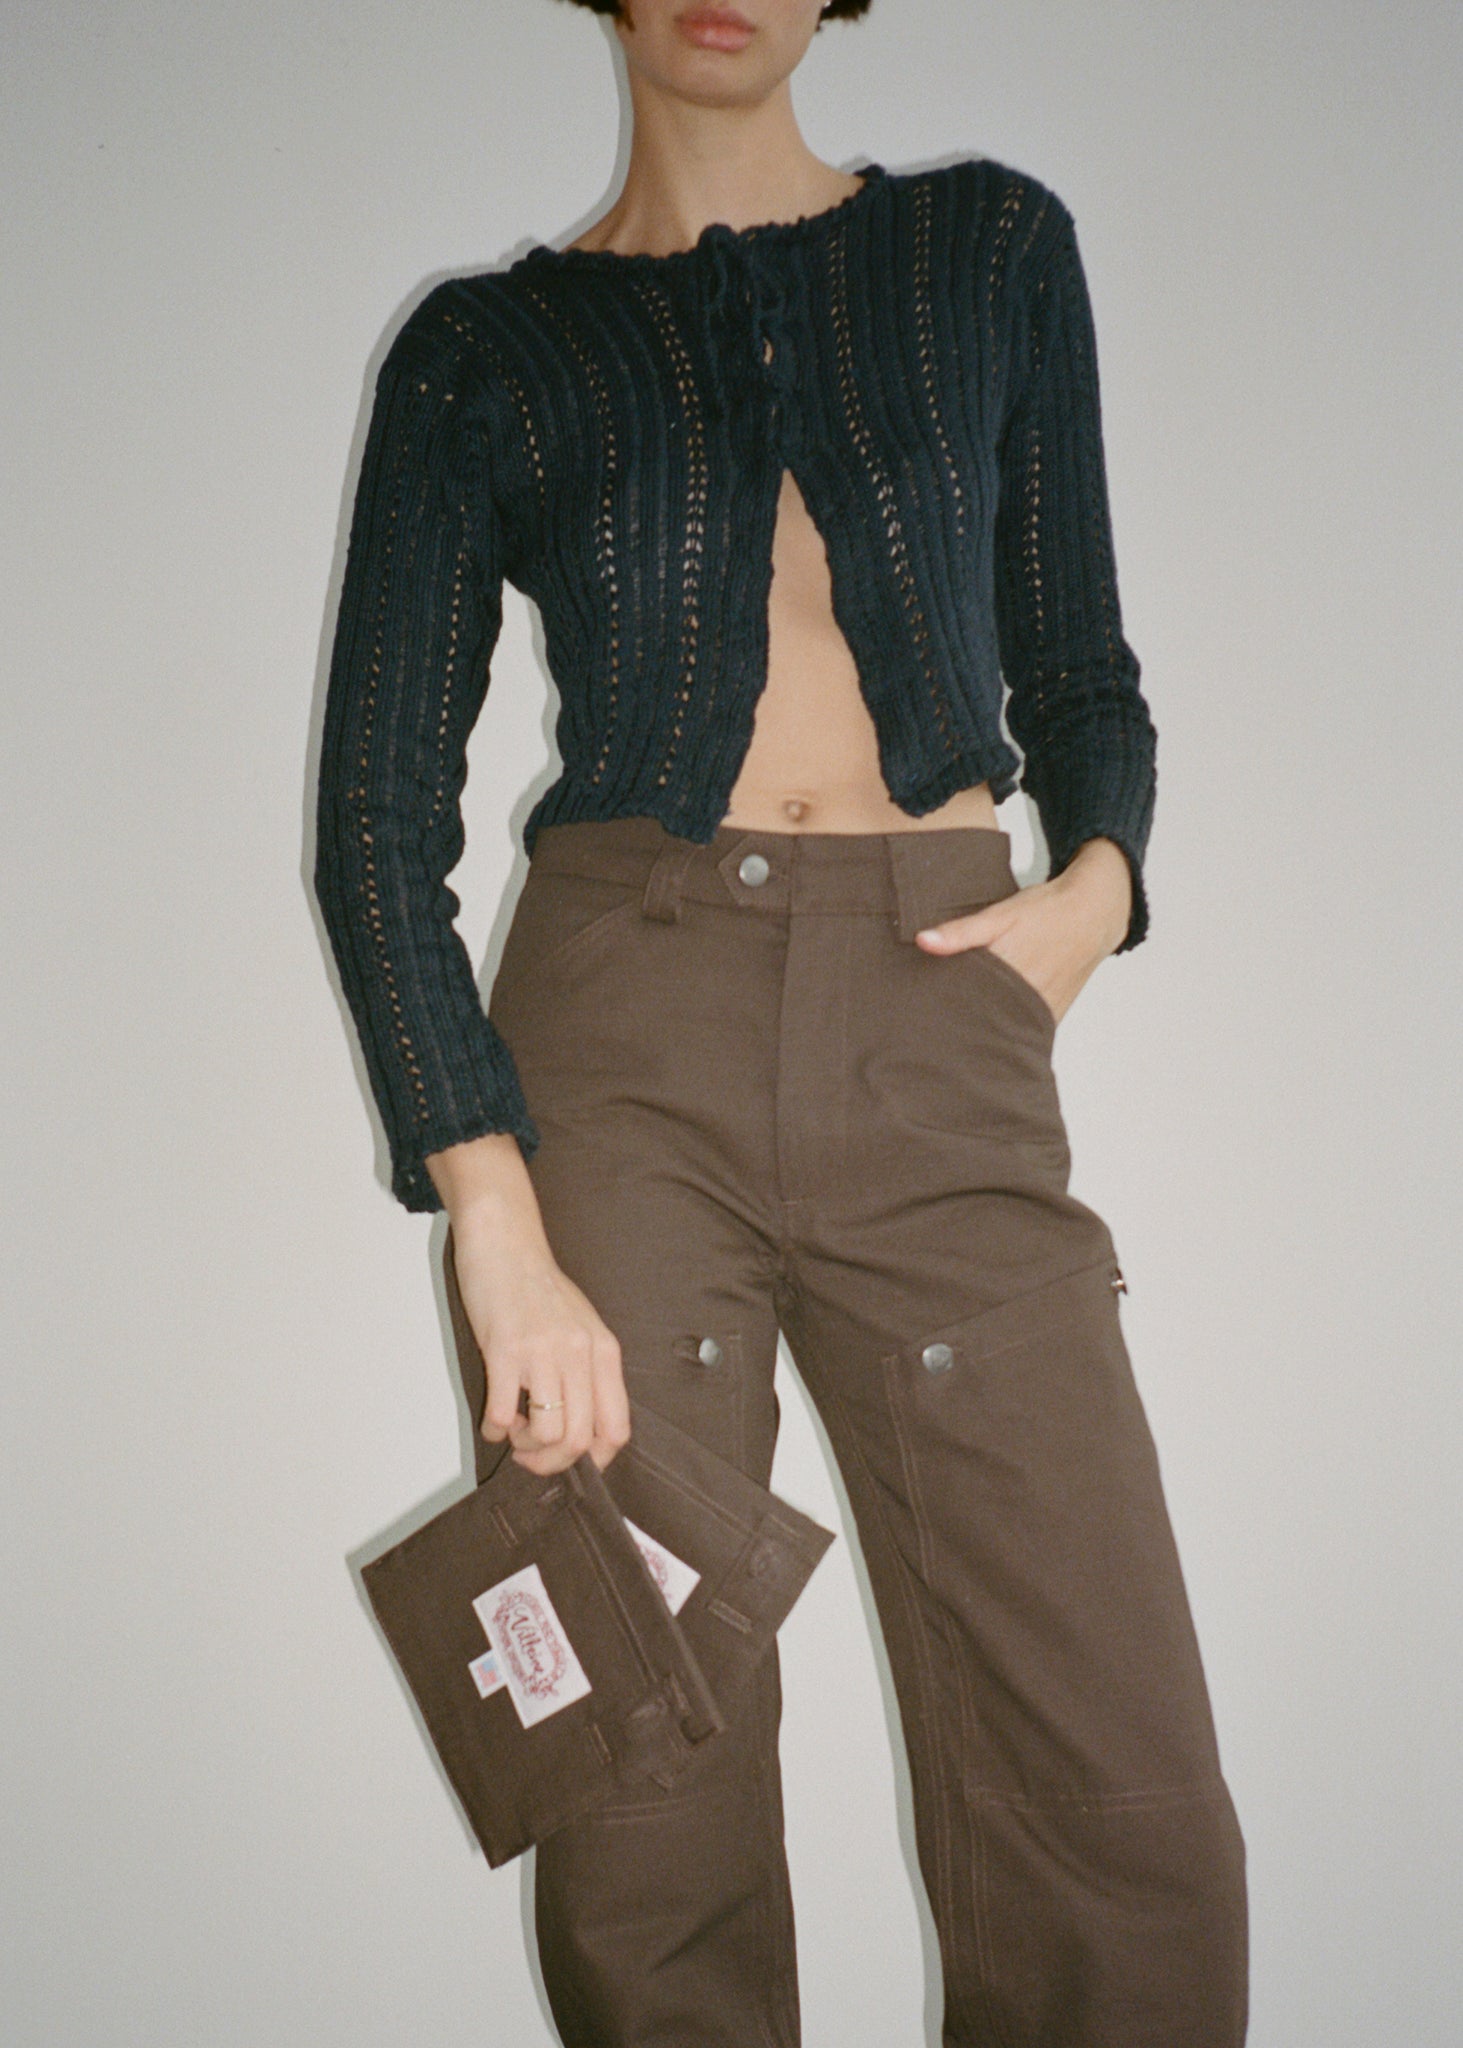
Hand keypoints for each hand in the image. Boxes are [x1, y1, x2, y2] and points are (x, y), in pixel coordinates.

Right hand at [451, 1222, 631, 1476]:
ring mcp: (543, 1353)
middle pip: (581, 1440)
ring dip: (525, 1446)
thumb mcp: (583, 1329)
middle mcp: (580, 1355)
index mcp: (604, 1353)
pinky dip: (495, 1429)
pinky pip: (503, 1413)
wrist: (506, 1246)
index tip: (571, 1461)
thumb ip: (589, 1373)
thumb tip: (583, 1429)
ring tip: (514, 1430)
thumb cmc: (541, 1289)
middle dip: (552, 1462)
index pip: (617, 1428)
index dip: (595, 1460)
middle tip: (532, 1455)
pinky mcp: (504, 1350)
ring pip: (547, 1433)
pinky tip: (493, 1420)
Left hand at [913, 837, 1132, 1025]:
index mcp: (1006, 973)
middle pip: (980, 1020)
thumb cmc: (1046, 912)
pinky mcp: (1051, 1017)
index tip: (917, 1013)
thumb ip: (961, 932)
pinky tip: (987, 1031)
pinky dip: (1005, 1030)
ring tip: (952, 1035)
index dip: (939, 1008)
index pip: (962, 1001)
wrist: (1094, 915)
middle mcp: (1024, 998)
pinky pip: (1023, 1031)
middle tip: (928, 1027)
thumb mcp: (1000, 915)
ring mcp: (1040, 1011)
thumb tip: (922, 941)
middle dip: (956, 1024)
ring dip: (981, 1030)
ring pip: (1001, 1029)